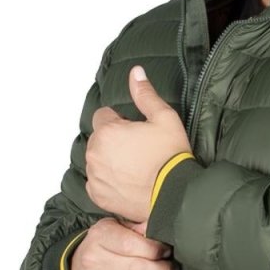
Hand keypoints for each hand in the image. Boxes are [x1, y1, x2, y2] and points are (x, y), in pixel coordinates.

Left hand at [85, 66, 191, 221]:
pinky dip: (108, 182)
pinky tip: (128, 182)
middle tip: (139, 151)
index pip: (103, 116)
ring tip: (135, 168)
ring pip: (97, 160)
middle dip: (114, 141)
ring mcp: (95, 176)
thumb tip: (136, 73)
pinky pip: (97, 182)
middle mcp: (95, 153)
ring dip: (110, 161)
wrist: (174, 196)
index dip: (121, 122)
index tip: (135, 132)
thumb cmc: (170, 158)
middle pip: (99, 139)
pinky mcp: (98, 195)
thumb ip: (145, 94)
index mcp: (107, 131)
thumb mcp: (165, 118)